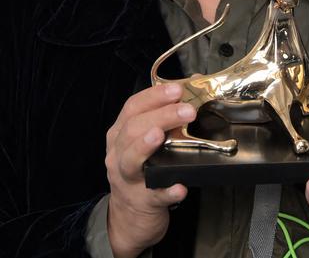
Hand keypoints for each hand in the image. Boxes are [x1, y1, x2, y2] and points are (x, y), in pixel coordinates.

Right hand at [104, 83, 195, 257]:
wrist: (129, 218)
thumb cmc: (140, 171)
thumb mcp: (142, 143)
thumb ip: (160, 119)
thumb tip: (189, 91)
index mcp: (120, 135)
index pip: (132, 108)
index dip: (154, 96)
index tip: (177, 90)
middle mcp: (118, 155)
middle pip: (133, 129)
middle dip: (161, 116)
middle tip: (187, 111)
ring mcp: (127, 179)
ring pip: (131, 159)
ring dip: (146, 145)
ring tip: (160, 135)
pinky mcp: (142, 202)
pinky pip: (154, 195)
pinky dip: (167, 190)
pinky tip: (179, 187)